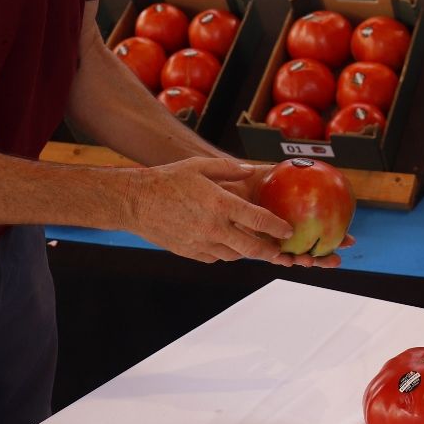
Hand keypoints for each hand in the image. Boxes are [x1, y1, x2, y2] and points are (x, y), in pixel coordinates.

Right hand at [127, 157, 342, 267]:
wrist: (136, 202)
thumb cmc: (168, 180)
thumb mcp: (200, 166)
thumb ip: (229, 168)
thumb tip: (251, 171)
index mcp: (220, 203)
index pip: (258, 220)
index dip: (277, 227)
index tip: (288, 231)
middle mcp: (213, 227)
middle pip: (251, 248)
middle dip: (270, 252)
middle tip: (281, 252)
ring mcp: (201, 243)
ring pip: (234, 255)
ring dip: (247, 252)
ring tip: (257, 247)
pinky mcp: (190, 252)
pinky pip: (215, 258)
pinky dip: (225, 253)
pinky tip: (228, 244)